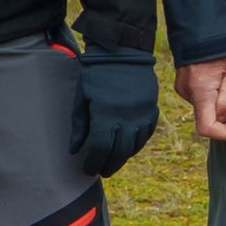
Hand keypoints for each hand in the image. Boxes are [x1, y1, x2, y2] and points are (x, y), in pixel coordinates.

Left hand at [70, 48, 162, 178]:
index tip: (87, 170)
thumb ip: (79, 126)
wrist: (122, 53)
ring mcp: (141, 114)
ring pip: (135, 145)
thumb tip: (74, 150)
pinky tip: (129, 147)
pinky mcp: (151, 109)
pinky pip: (147, 133)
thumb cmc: (96, 74)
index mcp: (105, 115)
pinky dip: (138, 144)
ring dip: (123, 157)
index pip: (100, 149)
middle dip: (109, 165)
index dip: (93, 163)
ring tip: (113, 162)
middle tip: (101, 172)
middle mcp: (126, 118)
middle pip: (118, 152)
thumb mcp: (82, 98)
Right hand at [177, 53, 225, 143]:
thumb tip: (224, 119)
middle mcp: (187, 93)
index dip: (225, 133)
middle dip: (223, 110)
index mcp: (201, 92)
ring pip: (204, 106)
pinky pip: (199, 98)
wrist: (201, 30)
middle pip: (207, 116)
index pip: (207, 128)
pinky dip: (209, 94)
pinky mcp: (182, 85)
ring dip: (217, 100)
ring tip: (223, 77)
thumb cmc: (222, 50)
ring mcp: (182, 89)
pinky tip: (214, 76)